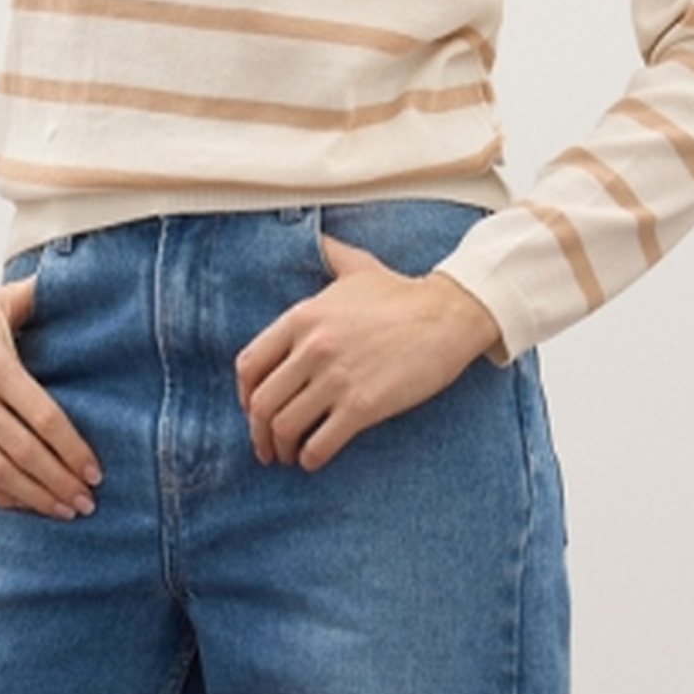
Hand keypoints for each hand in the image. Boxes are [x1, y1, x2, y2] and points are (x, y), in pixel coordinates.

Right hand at [0, 281, 101, 518]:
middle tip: (87, 502)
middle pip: (25, 453)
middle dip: (60, 482)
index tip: (95, 472)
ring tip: (64, 509)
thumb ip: (44, 296)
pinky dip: (0, 497)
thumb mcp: (6, 302)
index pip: (45, 419)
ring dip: (35, 497)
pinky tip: (26, 504)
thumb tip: (87, 281)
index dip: (73, 450)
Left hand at [233, 234, 501, 471]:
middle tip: (266, 445)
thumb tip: (317, 234)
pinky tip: (314, 459)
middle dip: (258, 432)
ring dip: (281, 449)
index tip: (252, 409)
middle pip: (262, 404)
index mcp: (302, 318)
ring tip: (289, 456)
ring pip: (285, 427)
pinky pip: (320, 443)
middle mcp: (312, 348)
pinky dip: (310, 458)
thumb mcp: (357, 267)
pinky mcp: (363, 406)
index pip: (249, 365)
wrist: (450, 315)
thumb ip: (329, 253)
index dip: (244, 395)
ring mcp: (336, 378)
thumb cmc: (404, 294)